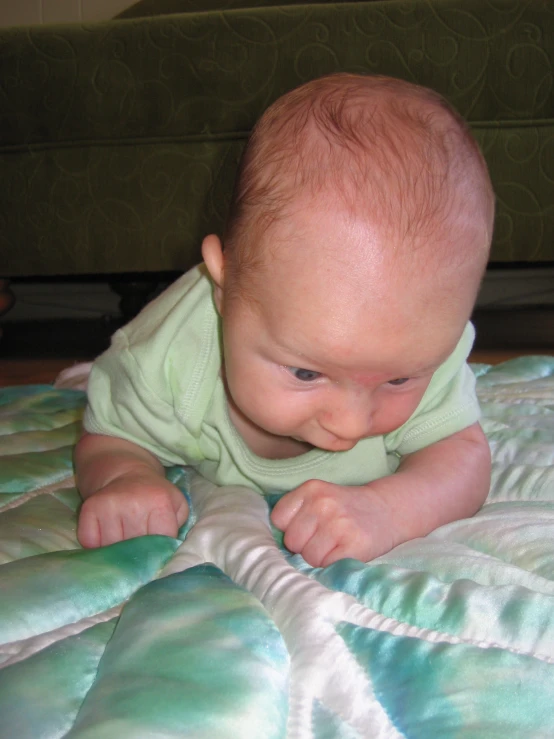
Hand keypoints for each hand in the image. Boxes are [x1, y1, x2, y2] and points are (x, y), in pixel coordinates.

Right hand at [77, 471, 188, 547]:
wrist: (125, 473)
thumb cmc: (155, 495)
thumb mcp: (177, 505)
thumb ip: (178, 526)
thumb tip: (169, 551)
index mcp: (159, 502)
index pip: (161, 541)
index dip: (160, 549)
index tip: (157, 548)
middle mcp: (133, 504)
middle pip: (135, 549)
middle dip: (138, 551)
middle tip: (139, 542)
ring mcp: (109, 507)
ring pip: (111, 550)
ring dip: (116, 550)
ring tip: (123, 536)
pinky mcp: (88, 510)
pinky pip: (90, 543)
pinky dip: (96, 545)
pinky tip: (105, 534)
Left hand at [271, 479, 394, 566]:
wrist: (389, 509)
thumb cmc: (347, 509)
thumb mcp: (320, 498)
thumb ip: (297, 513)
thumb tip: (273, 546)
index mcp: (311, 489)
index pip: (278, 519)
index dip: (290, 528)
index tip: (306, 529)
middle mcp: (323, 504)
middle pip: (292, 541)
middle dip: (304, 546)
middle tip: (323, 540)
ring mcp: (339, 524)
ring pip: (308, 558)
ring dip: (319, 558)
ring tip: (335, 546)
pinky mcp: (354, 545)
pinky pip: (327, 567)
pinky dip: (332, 566)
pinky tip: (343, 554)